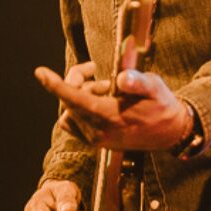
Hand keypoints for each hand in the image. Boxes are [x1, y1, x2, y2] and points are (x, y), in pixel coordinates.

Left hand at [35, 64, 190, 150]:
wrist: (170, 132)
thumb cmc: (161, 105)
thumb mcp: (154, 87)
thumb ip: (138, 82)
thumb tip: (121, 79)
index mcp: (110, 117)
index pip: (74, 100)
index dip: (55, 85)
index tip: (40, 72)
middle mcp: (98, 132)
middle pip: (69, 101)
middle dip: (77, 80)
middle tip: (95, 69)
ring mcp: (95, 139)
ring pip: (70, 111)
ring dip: (81, 94)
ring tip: (105, 88)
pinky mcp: (95, 141)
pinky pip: (74, 121)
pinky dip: (80, 107)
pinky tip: (101, 99)